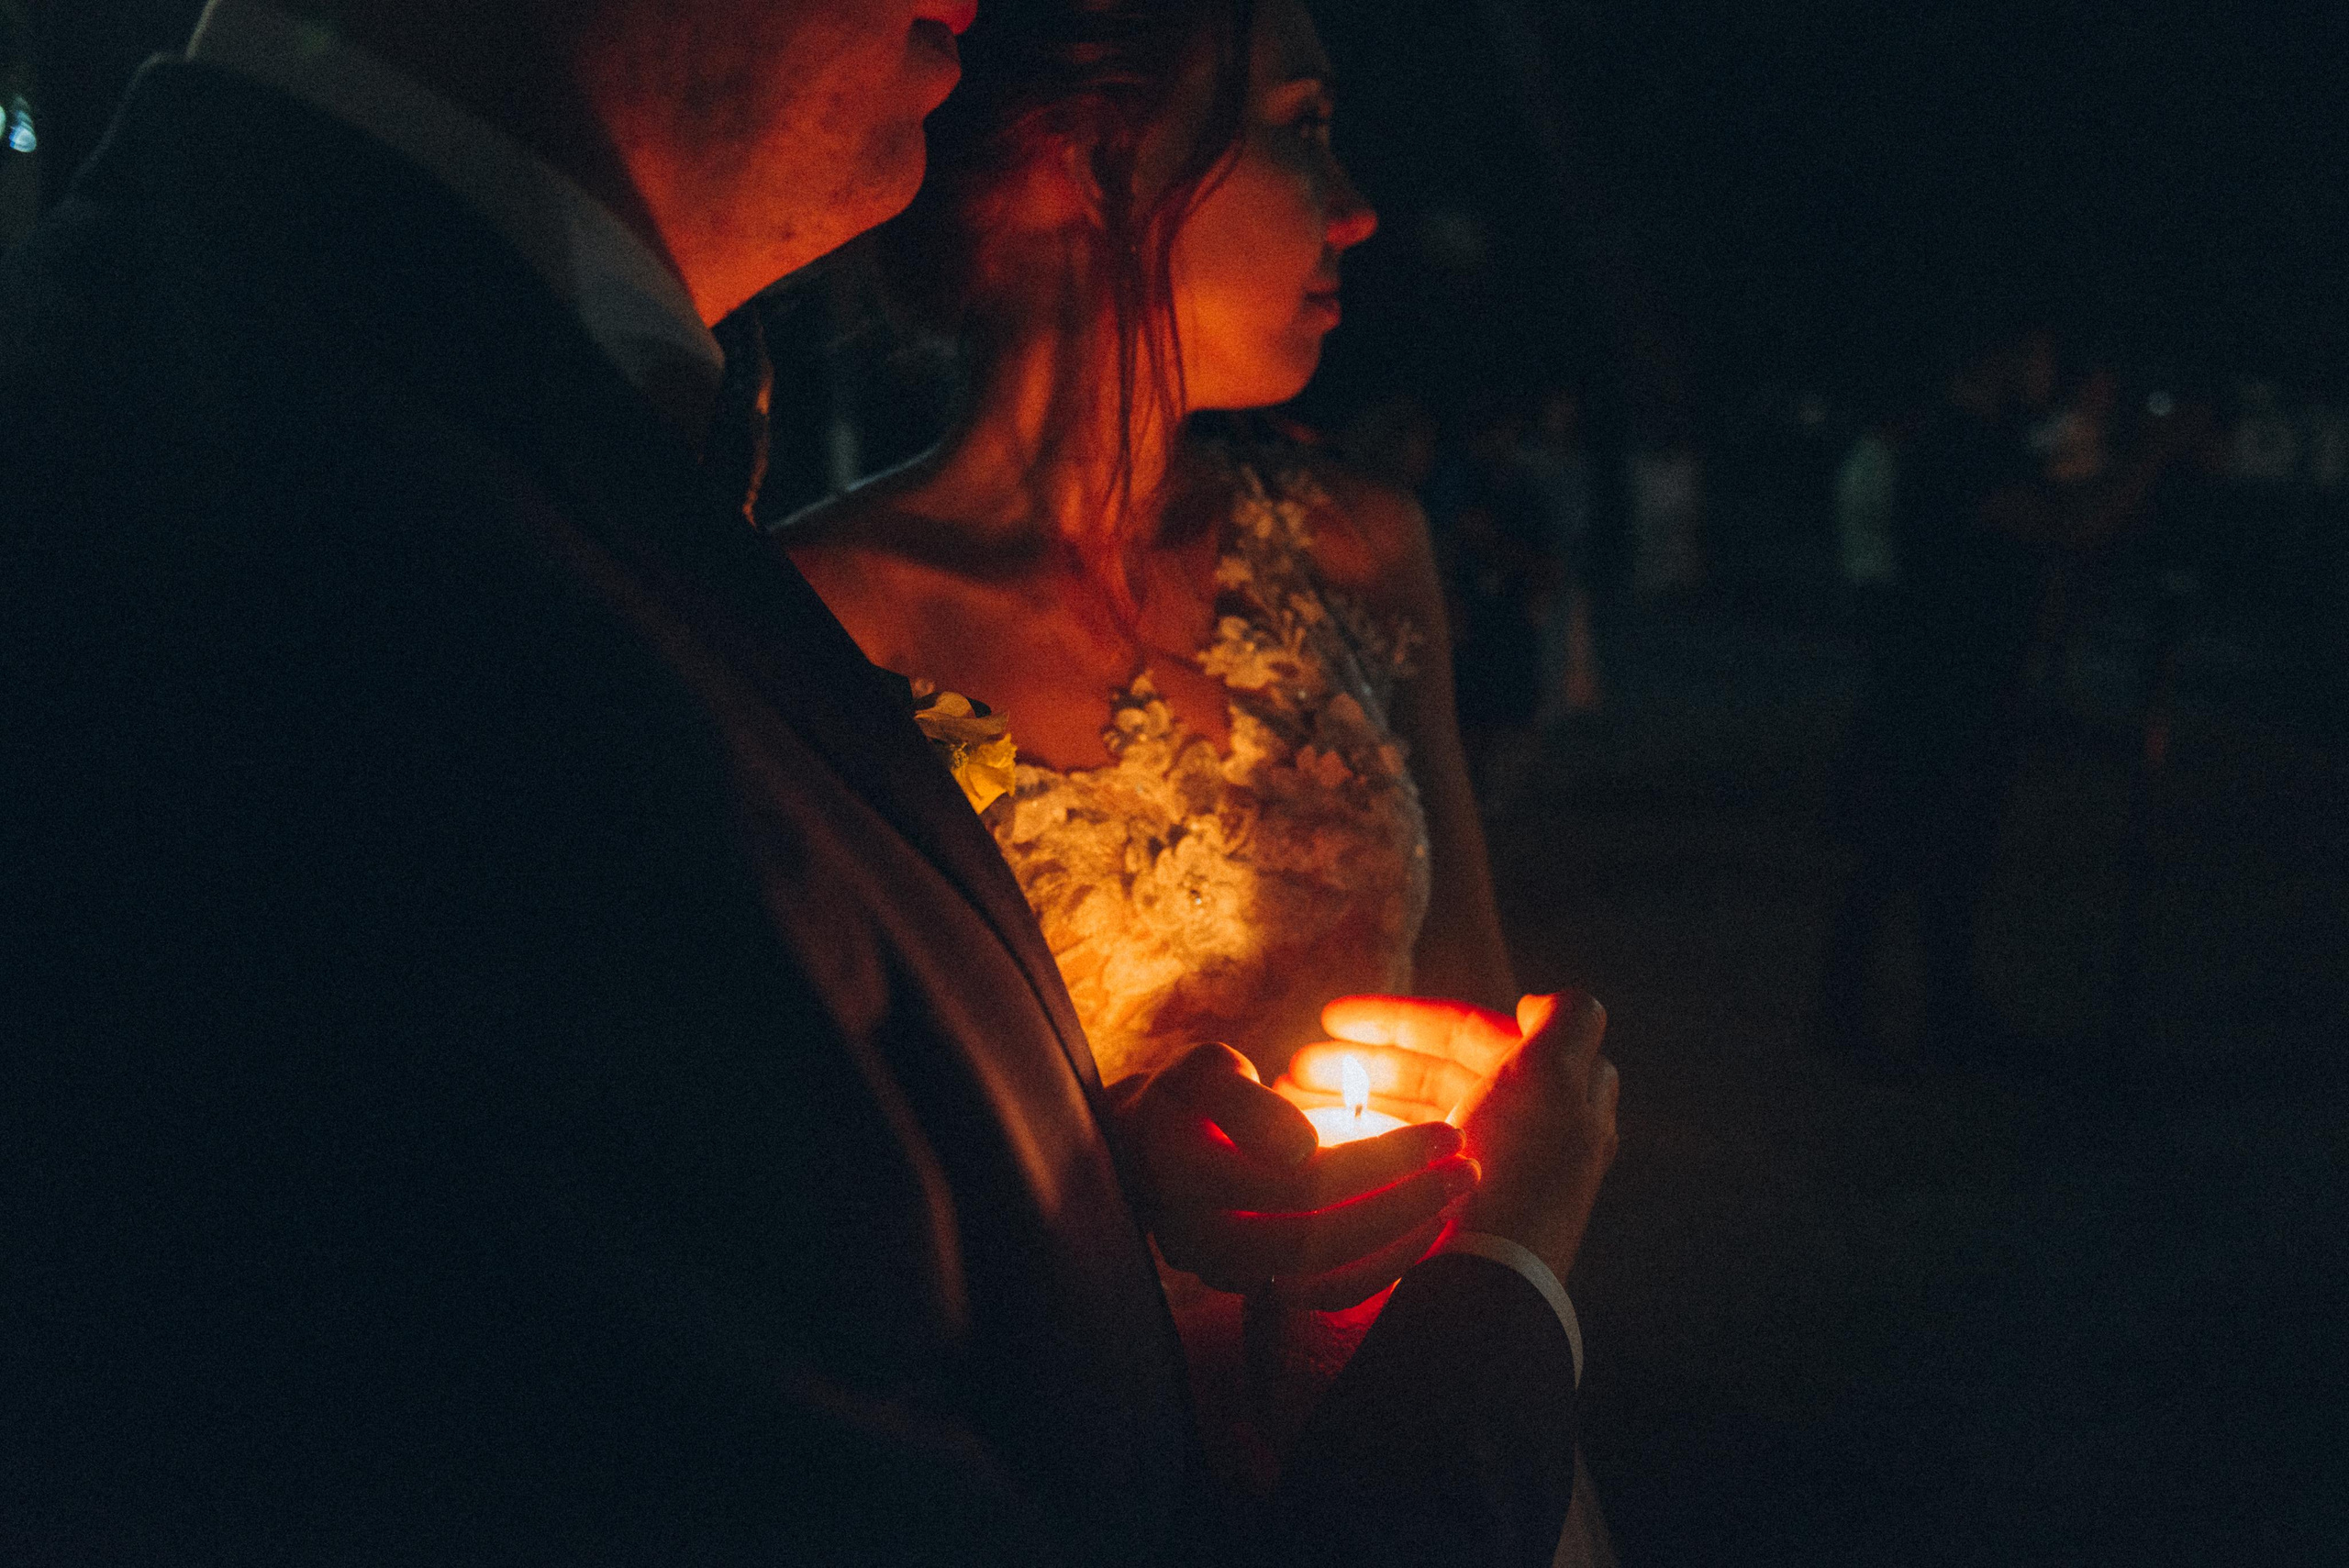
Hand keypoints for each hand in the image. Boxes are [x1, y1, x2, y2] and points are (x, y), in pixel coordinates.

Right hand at [1107, 1043, 1479, 1308]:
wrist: (1152, 1155)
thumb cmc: (1190, 1100)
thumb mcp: (1206, 1074)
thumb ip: (1247, 1105)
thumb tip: (1302, 1147)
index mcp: (1182, 1173)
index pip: (1299, 1179)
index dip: (1380, 1159)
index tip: (1443, 1131)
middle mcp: (1199, 1236)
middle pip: (1318, 1235)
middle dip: (1404, 1201)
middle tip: (1466, 1166)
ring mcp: (1226, 1272)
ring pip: (1324, 1276)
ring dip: (1402, 1240)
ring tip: (1456, 1198)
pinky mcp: (1253, 1290)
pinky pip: (1324, 1296)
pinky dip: (1382, 1269)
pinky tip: (1426, 1233)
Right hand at [1314, 992, 1618, 1284]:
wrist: (1498, 1283)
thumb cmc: (1518, 1177)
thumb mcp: (1557, 1081)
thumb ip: (1567, 1022)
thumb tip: (1537, 1002)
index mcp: (1546, 1099)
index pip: (1468, 1037)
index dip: (1403, 1020)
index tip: (1333, 1017)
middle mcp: (1519, 1135)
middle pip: (1434, 1077)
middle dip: (1367, 1062)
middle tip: (1298, 1064)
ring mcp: (1482, 1179)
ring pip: (1411, 1119)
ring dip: (1354, 1100)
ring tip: (1291, 1098)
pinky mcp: (1450, 1216)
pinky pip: (1399, 1165)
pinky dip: (1359, 1143)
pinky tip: (1314, 1138)